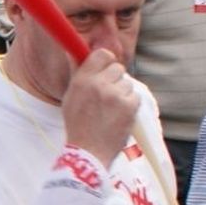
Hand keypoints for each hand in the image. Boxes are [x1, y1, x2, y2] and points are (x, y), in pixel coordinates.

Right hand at [63, 49, 139, 166]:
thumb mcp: (70, 98)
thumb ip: (77, 73)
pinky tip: (117, 116)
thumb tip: (73, 51)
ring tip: (110, 110)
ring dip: (121, 93)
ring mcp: (116, 95)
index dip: (105, 61)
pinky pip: (134, 96)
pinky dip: (128, 105)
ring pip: (127, 82)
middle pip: (117, 67)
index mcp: (82, 81)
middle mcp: (99, 84)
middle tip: (105, 96)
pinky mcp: (130, 105)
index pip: (102, 54)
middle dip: (114, 79)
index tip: (104, 68)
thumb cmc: (78, 126)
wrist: (88, 153)